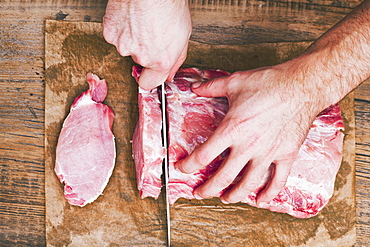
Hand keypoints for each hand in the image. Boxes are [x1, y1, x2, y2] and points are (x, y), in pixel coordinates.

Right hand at [103, 0, 191, 89]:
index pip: (148, 83)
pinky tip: (130, 16)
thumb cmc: (168, 5)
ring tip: (142, 20)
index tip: (149, 73)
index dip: (149, 78)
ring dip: (132, 37)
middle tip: (151, 31)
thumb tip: (169, 73)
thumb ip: (176, 58)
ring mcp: (123, 46)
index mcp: (161, 61)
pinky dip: (121, 27)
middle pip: (139, 60)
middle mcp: (141, 57)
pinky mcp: (110, 34)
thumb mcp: (184, 35)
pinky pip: (115, 34)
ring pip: (127, 46)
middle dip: (144, 49)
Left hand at [176, 62, 326, 204]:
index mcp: (232, 129)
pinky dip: (269, 194)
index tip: (182, 168)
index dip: (188, 166)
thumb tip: (194, 88)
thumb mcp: (234, 82)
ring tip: (225, 199)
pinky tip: (261, 200)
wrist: (302, 85)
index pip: (203, 156)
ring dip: (234, 195)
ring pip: (248, 184)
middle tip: (199, 193)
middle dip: (207, 189)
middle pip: (223, 177)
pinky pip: (278, 181)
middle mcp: (248, 146)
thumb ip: (211, 87)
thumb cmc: (269, 82)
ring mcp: (268, 153)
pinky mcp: (286, 155)